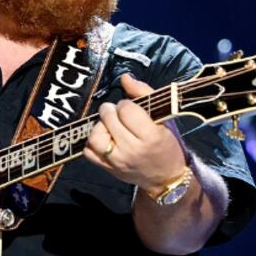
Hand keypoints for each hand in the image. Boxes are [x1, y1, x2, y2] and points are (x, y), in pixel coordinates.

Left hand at [82, 73, 188, 190]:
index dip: (126, 104)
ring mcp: (117, 162)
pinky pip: (88, 151)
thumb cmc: (166, 145)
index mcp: (150, 136)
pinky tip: (105, 139)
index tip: (130, 108)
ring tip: (110, 126)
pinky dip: (93, 142)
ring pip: (95, 136)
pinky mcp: (108, 170)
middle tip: (118, 114)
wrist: (165, 178)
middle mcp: (132, 150)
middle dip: (111, 111)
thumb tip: (124, 77)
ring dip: (100, 126)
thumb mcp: (163, 118)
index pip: (126, 109)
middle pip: (108, 119)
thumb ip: (144, 94)